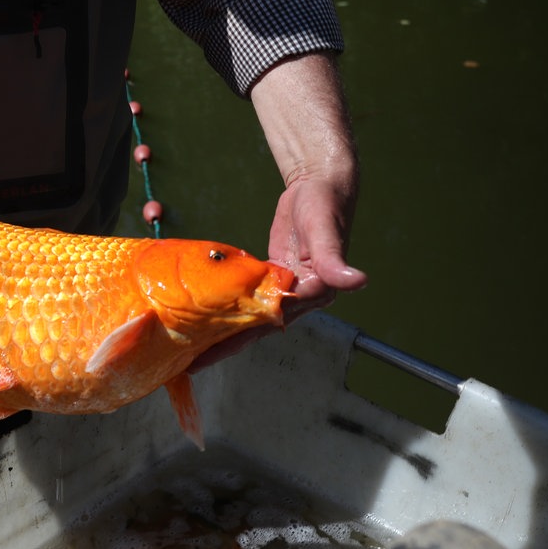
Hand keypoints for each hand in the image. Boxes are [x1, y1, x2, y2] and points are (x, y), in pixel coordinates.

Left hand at [189, 52, 366, 373]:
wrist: (320, 185)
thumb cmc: (326, 206)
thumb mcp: (326, 232)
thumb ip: (335, 261)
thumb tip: (359, 282)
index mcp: (313, 293)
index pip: (269, 321)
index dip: (239, 339)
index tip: (211, 355)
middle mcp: (299, 297)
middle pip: (256, 326)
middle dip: (224, 344)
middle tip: (189, 362)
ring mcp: (284, 287)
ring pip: (249, 315)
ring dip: (223, 330)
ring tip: (191, 346)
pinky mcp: (273, 275)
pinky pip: (248, 296)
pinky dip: (228, 306)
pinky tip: (206, 315)